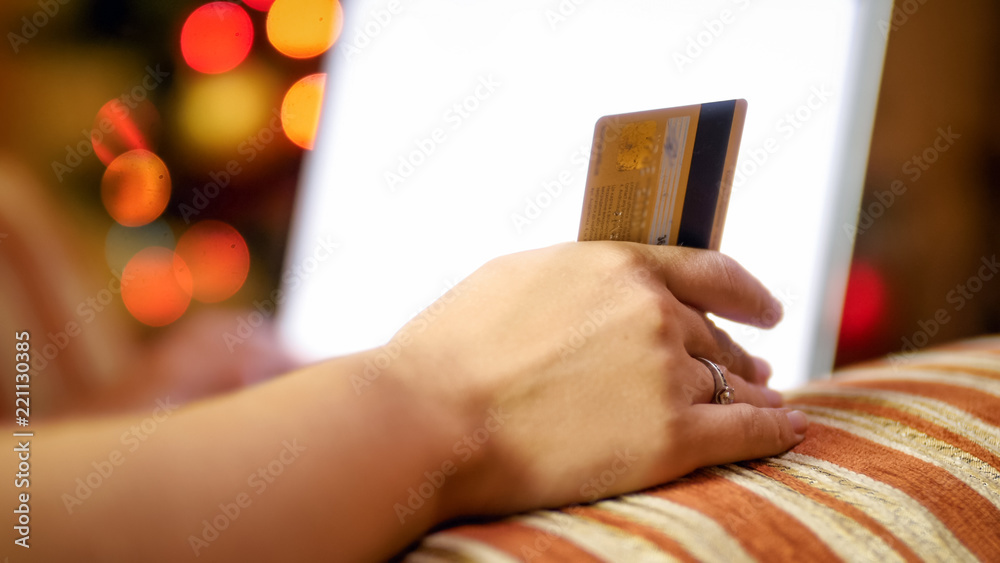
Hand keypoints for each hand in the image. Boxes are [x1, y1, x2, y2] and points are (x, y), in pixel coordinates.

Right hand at [391, 241, 805, 518]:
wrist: (432, 417)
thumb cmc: (454, 348)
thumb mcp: (518, 277)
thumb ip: (580, 275)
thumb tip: (608, 286)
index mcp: (617, 265)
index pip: (707, 270)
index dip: (745, 290)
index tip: (764, 306)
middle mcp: (653, 313)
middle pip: (716, 334)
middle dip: (736, 350)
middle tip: (751, 366)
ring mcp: (666, 375)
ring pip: (734, 383)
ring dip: (754, 392)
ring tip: (766, 402)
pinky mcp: (670, 439)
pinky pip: (745, 430)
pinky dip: (773, 430)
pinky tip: (787, 430)